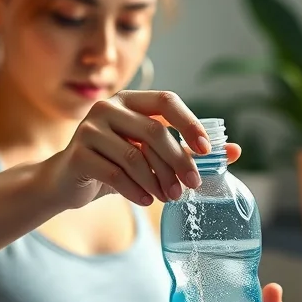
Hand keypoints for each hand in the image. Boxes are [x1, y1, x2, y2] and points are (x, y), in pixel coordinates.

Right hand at [36, 90, 241, 209]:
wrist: (66, 182)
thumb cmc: (114, 164)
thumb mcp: (150, 155)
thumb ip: (188, 151)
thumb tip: (235, 152)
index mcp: (129, 100)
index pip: (166, 101)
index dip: (189, 124)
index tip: (207, 150)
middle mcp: (108, 108)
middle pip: (154, 132)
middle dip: (179, 162)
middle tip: (193, 185)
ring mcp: (89, 129)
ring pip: (135, 157)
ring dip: (158, 181)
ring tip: (169, 198)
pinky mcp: (78, 154)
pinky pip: (115, 175)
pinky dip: (136, 191)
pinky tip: (147, 201)